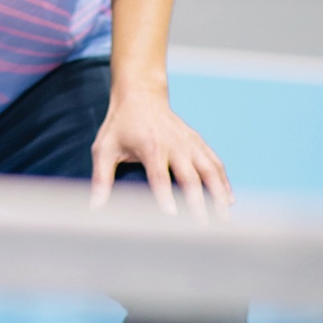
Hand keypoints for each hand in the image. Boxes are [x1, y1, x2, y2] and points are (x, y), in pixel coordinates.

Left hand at [91, 86, 232, 211]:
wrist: (141, 95)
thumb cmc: (120, 125)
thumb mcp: (104, 148)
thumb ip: (101, 178)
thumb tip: (94, 207)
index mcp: (150, 146)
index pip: (159, 176)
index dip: (165, 196)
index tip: (172, 216)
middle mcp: (174, 143)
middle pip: (190, 176)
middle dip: (197, 202)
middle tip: (202, 227)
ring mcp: (189, 142)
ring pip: (209, 170)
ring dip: (218, 194)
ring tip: (223, 218)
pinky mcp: (198, 141)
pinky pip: (215, 162)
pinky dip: (223, 181)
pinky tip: (228, 200)